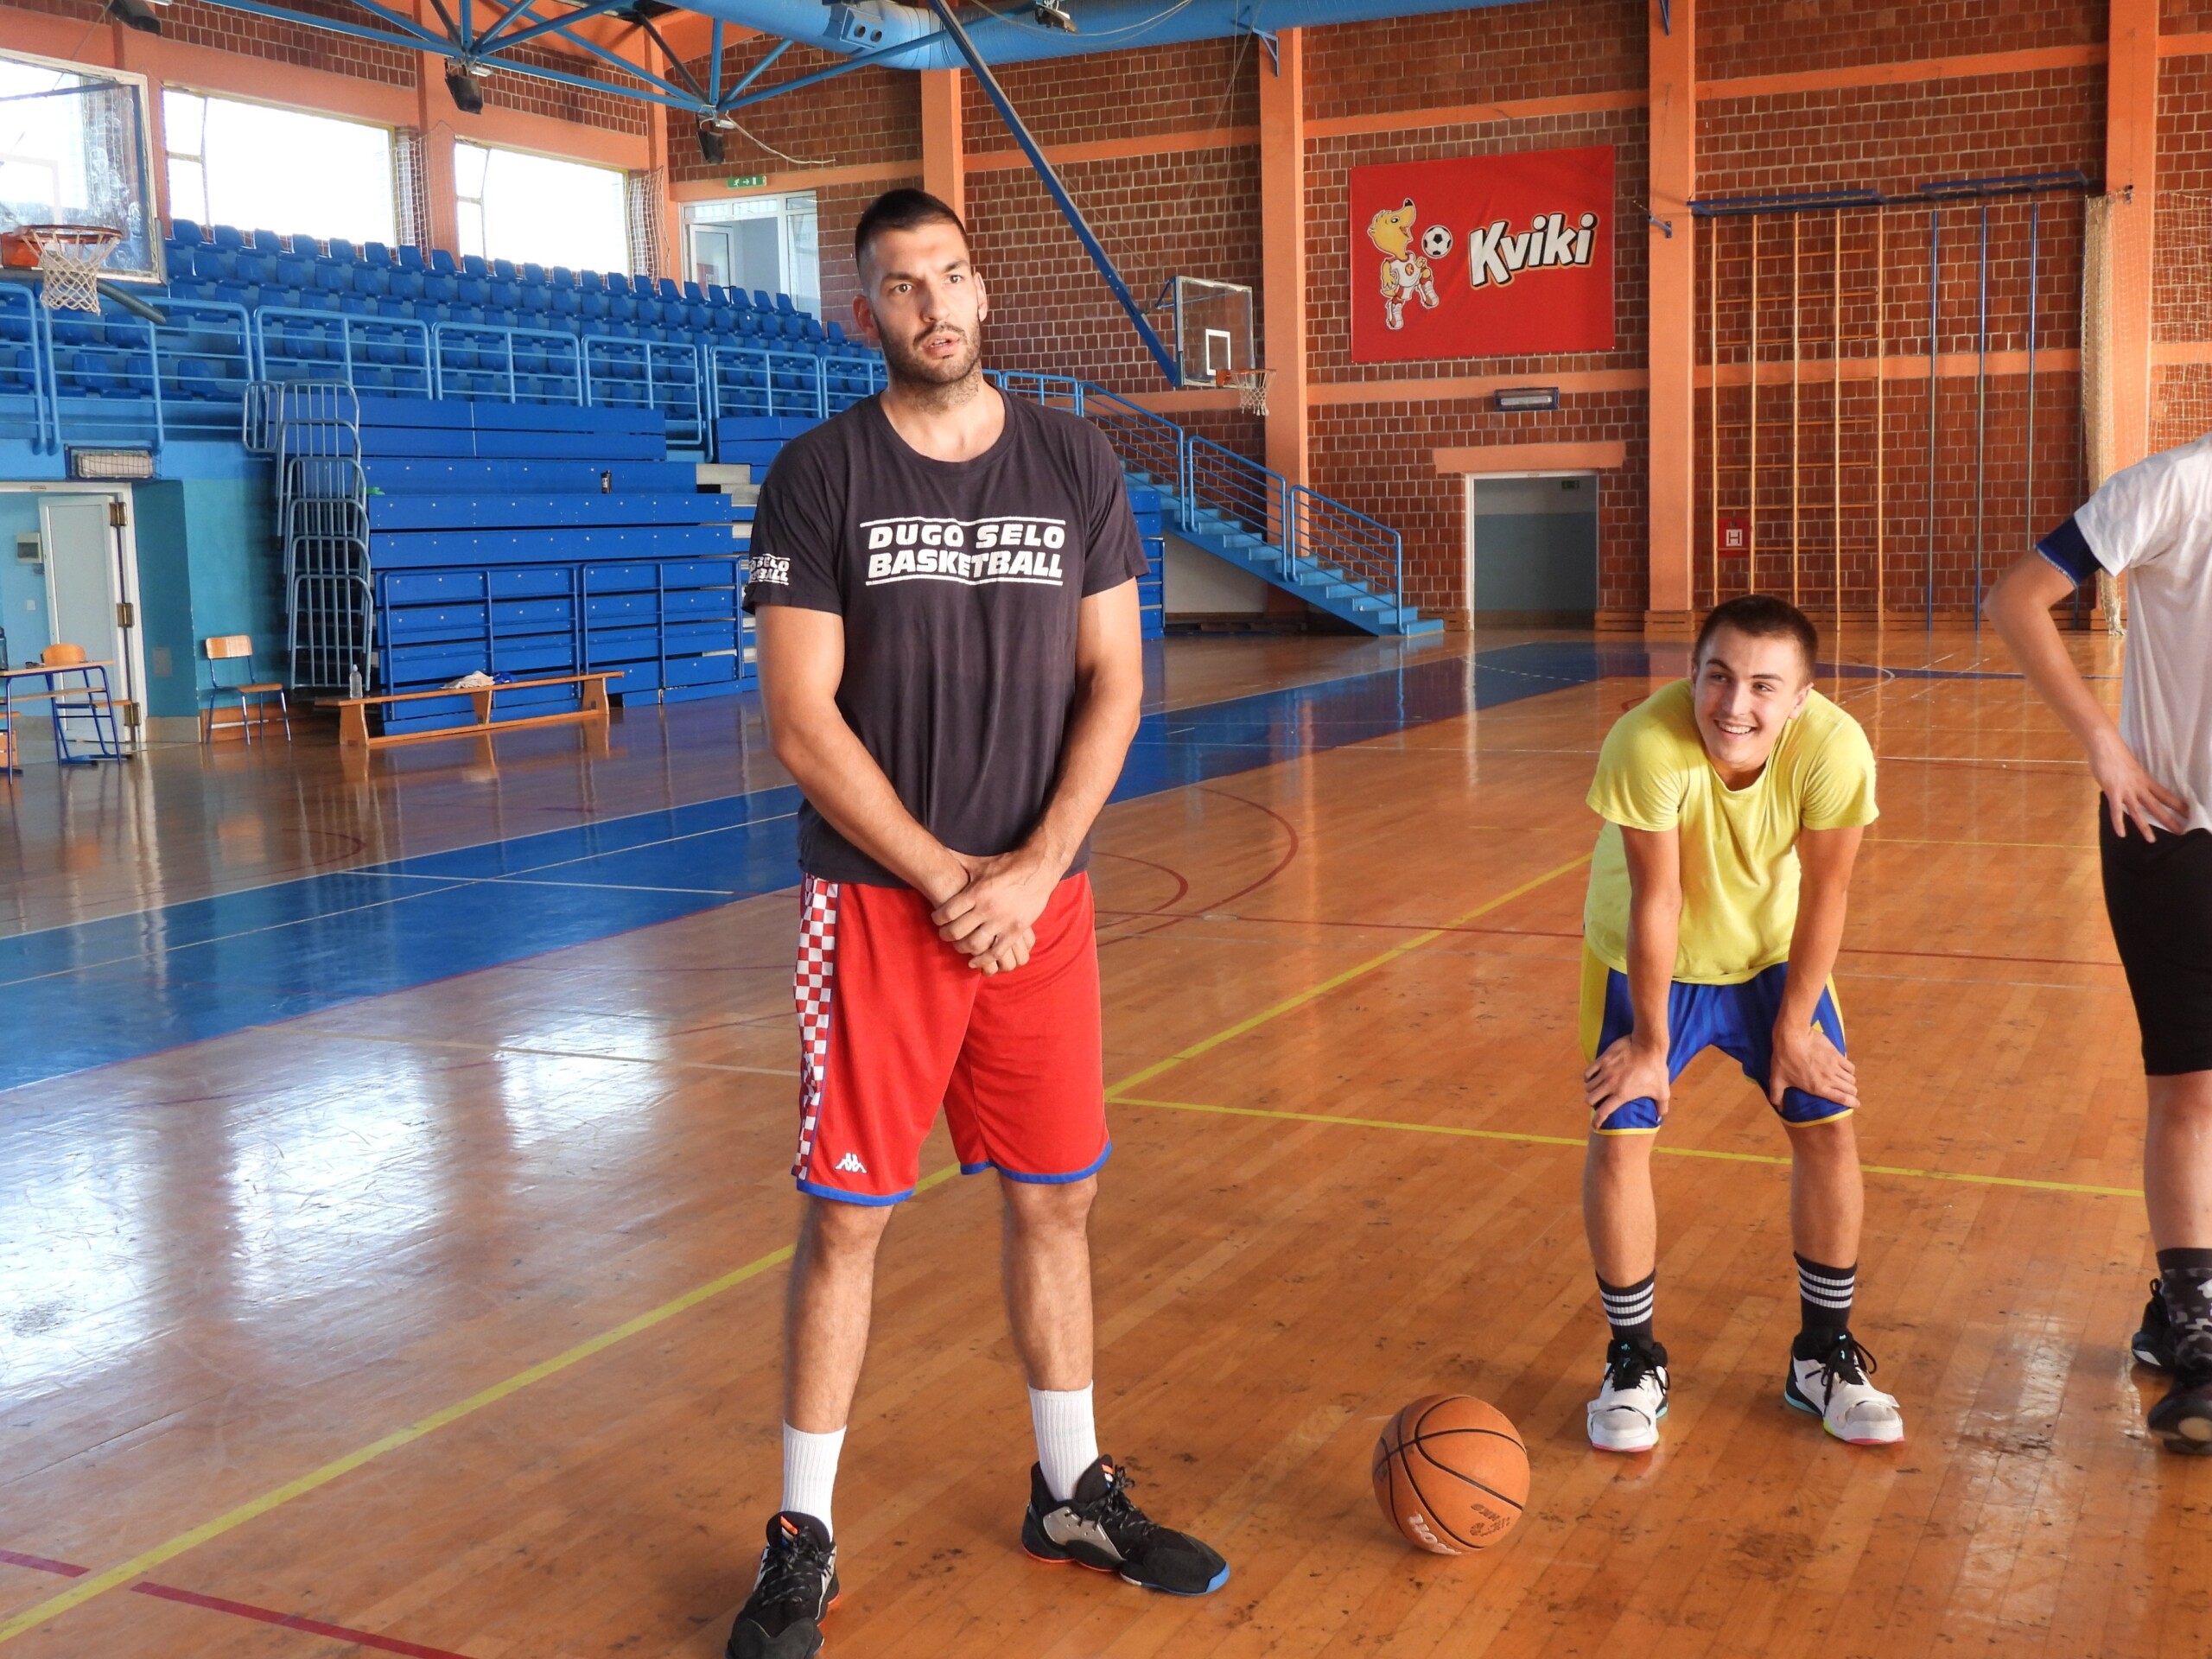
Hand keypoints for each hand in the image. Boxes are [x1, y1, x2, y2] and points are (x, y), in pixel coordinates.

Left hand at [932, 848, 1059, 966]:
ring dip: (962, 948)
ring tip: (959, 944)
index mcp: (977, 892)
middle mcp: (988, 908)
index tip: (937, 920)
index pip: (947, 913)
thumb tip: (935, 850)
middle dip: (946, 935)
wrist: (1038, 870)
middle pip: (957, 931)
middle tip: (944, 934)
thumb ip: (957, 861)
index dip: (938, 919)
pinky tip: (974, 962)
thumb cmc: (1006, 866)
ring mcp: (1003, 922)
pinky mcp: (1016, 931)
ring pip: (974, 944)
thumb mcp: (979, 863)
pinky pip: (996, 952)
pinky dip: (983, 960)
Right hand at [1584, 1035, 1670, 1121]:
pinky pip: (1588, 1072)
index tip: (1595, 1126)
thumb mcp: (1663, 1090)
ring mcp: (1605, 1072)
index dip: (1597, 1122)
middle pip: (1590, 1099)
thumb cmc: (1655, 1069)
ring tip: (1597, 1089)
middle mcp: (1610, 1085)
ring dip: (1591, 1090)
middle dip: (1593, 1103)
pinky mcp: (1602, 1060)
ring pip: (1588, 1086)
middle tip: (1599, 1102)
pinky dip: (1588, 1077)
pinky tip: (1593, 1077)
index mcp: (1622, 1095)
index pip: (1603, 1112)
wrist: (1648, 1046)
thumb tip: (1660, 1116)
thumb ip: (1662, 1106)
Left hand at [1767, 1019, 1858, 1111]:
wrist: (1793, 1037)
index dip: (1852, 1103)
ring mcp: (1835, 1067)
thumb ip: (1778, 1095)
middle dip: (1851, 1092)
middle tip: (1848, 1092)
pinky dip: (1850, 1070)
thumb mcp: (1777, 1079)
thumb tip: (1779, 1107)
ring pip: (1851, 1078)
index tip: (1856, 1104)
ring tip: (1846, 1081)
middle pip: (1850, 1089)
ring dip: (1850, 1082)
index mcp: (1818, 1088)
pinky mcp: (1837, 1055)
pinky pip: (1850, 1066)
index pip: (1842, 1099)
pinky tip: (1845, 1069)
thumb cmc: (1784, 1059)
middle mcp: (1830, 1079)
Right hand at [2089, 732, 2188, 840]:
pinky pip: (2116, 810)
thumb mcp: (2130, 767)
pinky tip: (2121, 834)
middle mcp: (2139, 786)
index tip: (2189, 813)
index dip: (2178, 805)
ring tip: (2152, 840)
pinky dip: (2119, 823)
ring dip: (2145, 827)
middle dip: (2169, 819)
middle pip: (2157, 806)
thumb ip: (2132, 778)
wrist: (2105, 744)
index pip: (2166, 795)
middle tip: (2181, 831)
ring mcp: (2126, 790)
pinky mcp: (2113, 791)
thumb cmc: (2115, 752)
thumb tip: (2131, 784)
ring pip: (2139, 812)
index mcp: (2145, 779)